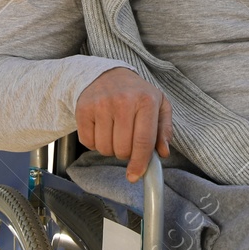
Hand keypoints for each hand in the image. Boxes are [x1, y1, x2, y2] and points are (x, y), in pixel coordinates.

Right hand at [75, 66, 170, 182]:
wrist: (107, 74)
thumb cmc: (136, 93)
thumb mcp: (159, 105)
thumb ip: (164, 129)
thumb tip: (163, 152)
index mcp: (146, 101)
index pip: (143, 141)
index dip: (140, 163)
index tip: (135, 175)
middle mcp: (123, 101)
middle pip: (123, 149)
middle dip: (125, 153)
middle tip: (127, 140)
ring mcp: (101, 104)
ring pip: (105, 149)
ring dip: (110, 149)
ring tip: (114, 133)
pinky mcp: (83, 109)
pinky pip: (88, 143)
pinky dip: (95, 143)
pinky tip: (101, 129)